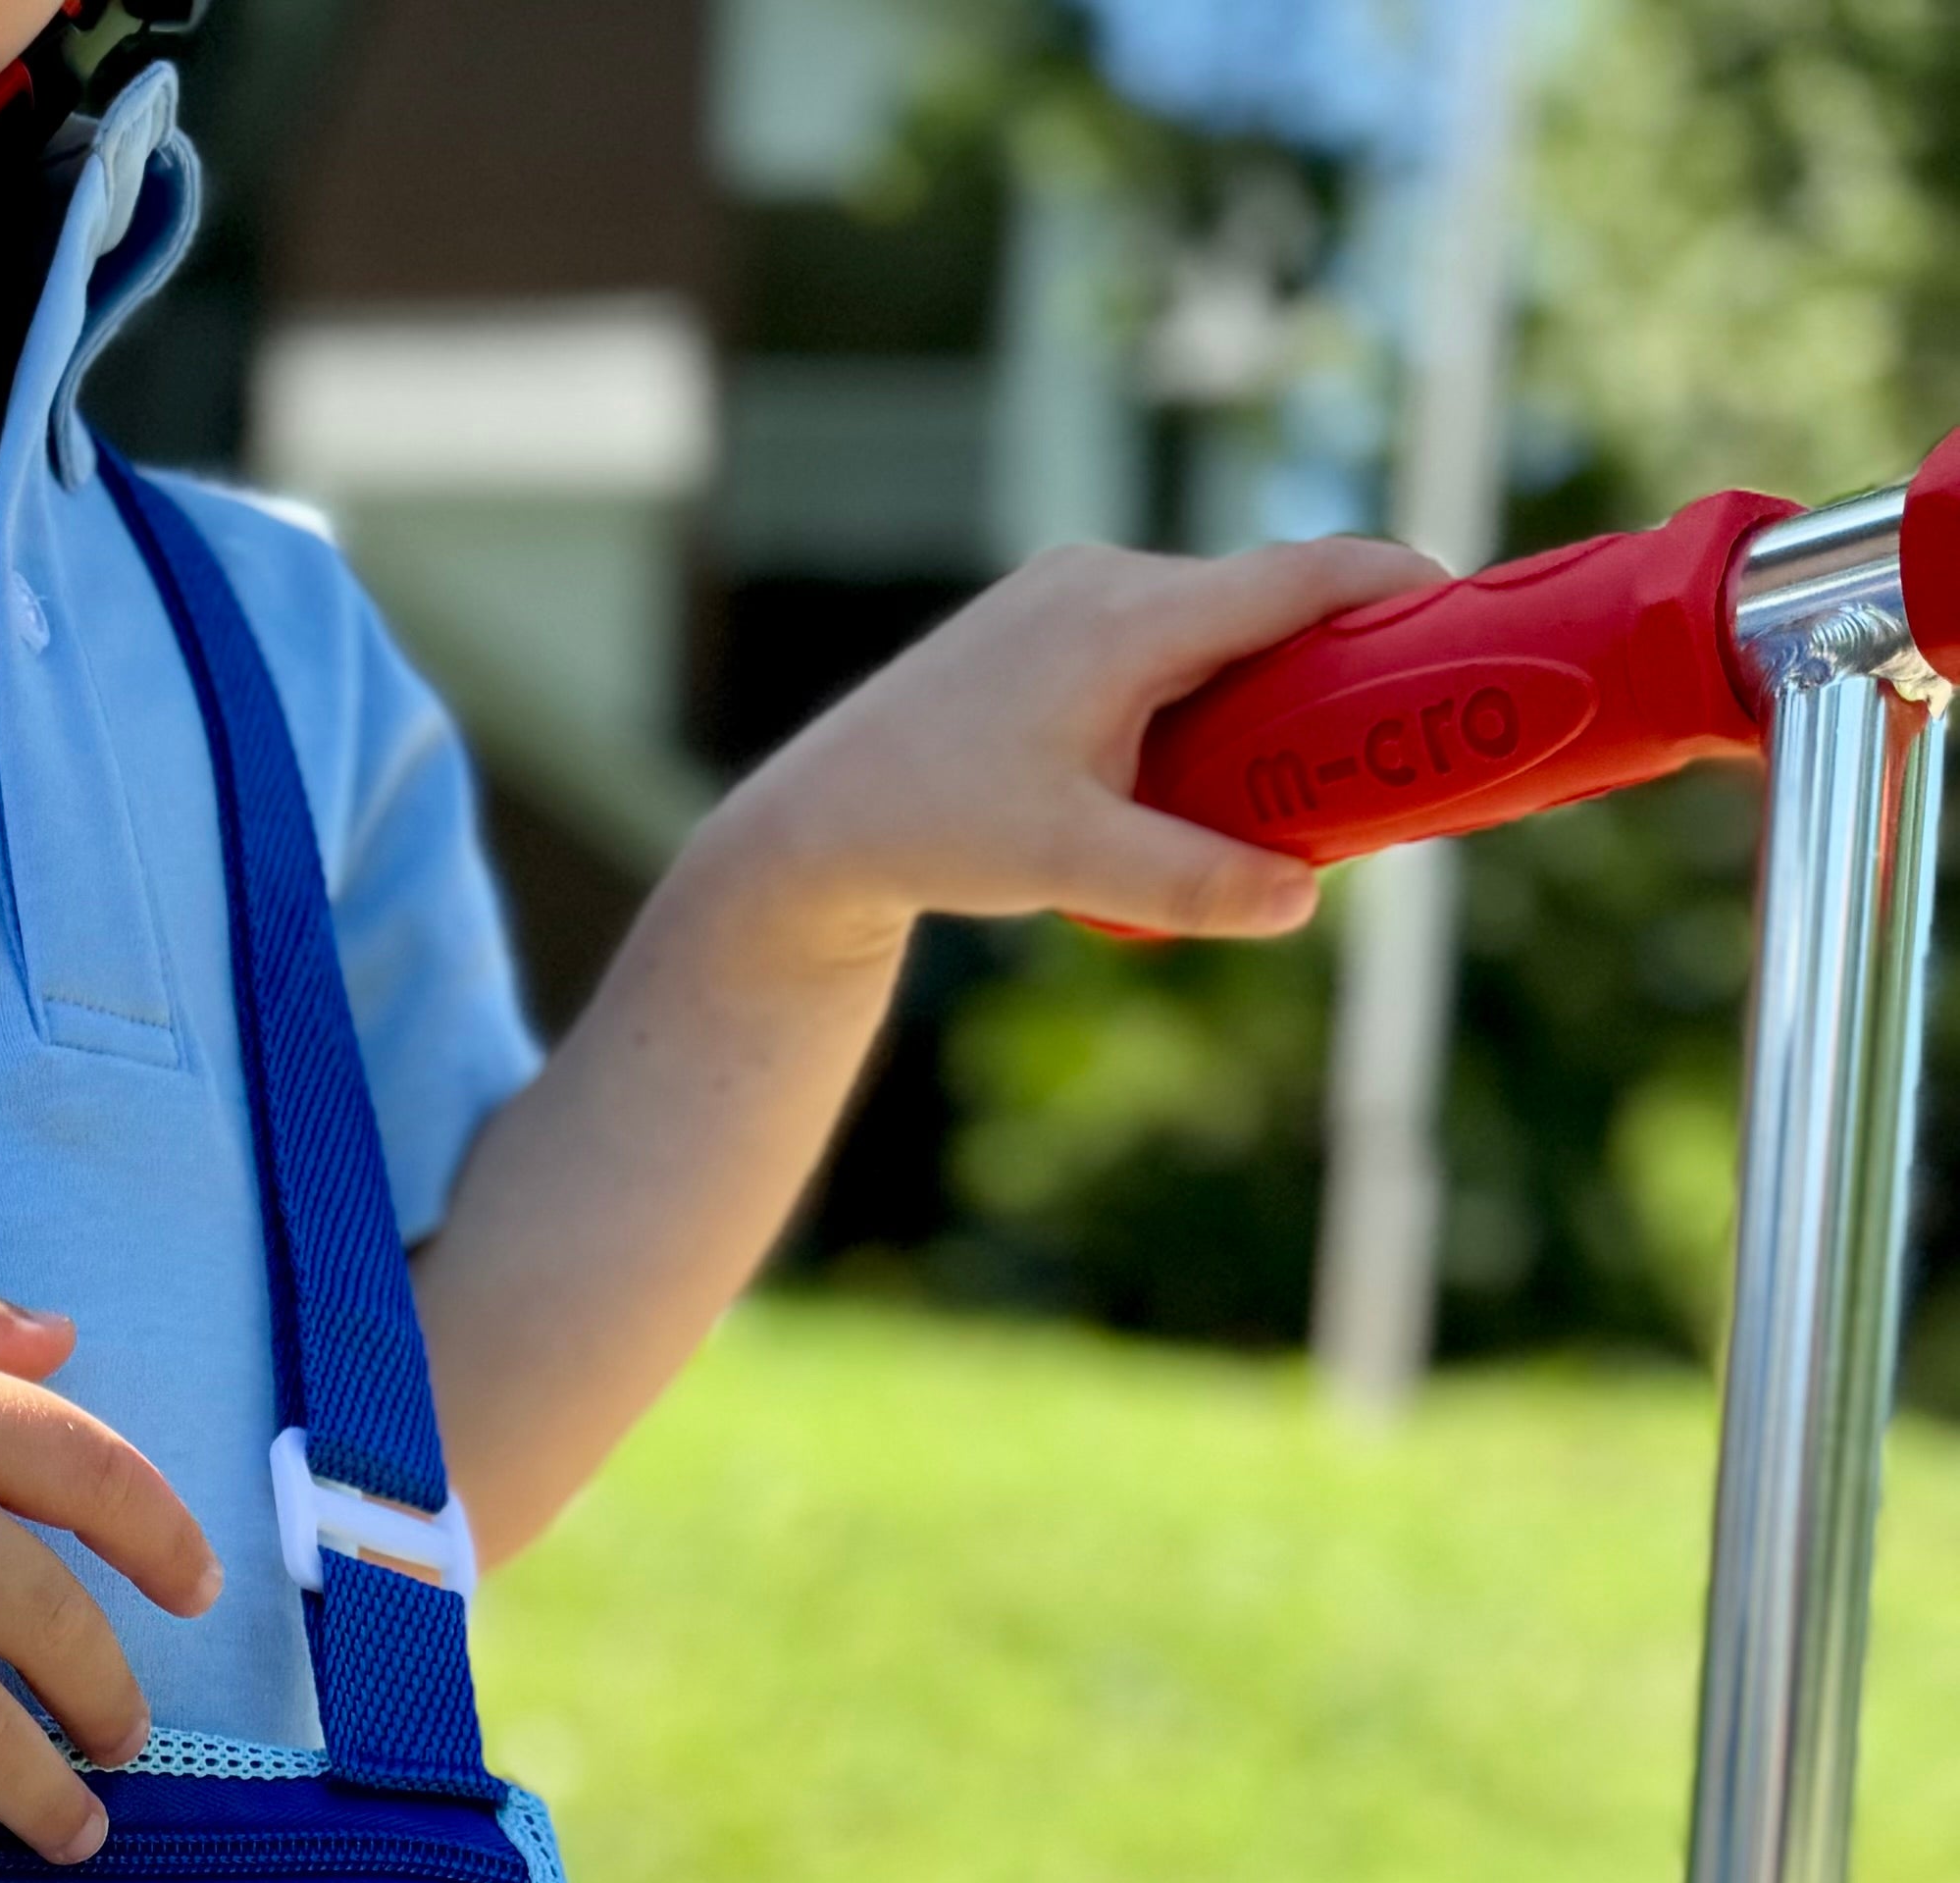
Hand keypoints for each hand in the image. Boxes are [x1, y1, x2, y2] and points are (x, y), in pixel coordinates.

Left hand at [684, 534, 1443, 977]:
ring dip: (1263, 669)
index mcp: (1126, 619)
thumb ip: (1194, 883)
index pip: (1297, 576)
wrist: (819, 819)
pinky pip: (1161, 624)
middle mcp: (1104, 577)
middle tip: (1405, 712)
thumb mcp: (1074, 866)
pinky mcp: (1047, 609)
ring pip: (1209, 612)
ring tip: (1310, 751)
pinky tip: (1215, 746)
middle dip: (1336, 648)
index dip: (1393, 584)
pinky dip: (1205, 672)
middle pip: (1262, 595)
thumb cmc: (940, 833)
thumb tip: (1305, 902)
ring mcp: (1071, 584)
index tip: (1466, 605)